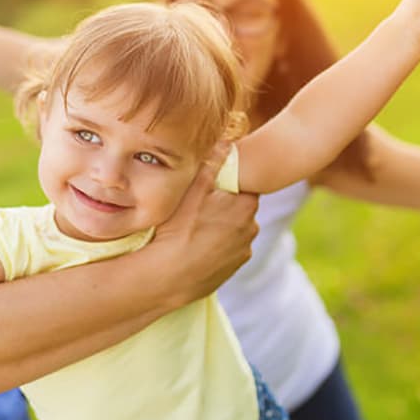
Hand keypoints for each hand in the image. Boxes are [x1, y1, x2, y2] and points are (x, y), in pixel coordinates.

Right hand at [150, 142, 258, 305]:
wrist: (168, 277)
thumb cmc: (178, 230)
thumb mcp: (191, 191)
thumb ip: (211, 165)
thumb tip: (225, 142)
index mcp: (245, 204)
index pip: (243, 185)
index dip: (227, 184)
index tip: (209, 187)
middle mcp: (251, 227)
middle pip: (239, 206)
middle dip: (224, 204)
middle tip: (198, 206)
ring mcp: (243, 250)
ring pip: (234, 229)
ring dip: (220, 226)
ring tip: (194, 228)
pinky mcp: (234, 268)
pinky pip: (228, 249)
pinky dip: (217, 246)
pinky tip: (197, 246)